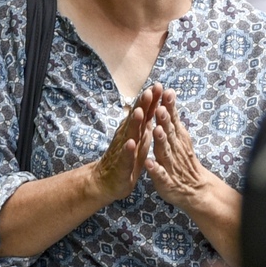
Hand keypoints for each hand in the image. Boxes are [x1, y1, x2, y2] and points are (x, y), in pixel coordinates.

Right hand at [85, 87, 157, 206]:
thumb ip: (145, 122)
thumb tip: (154, 103)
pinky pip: (125, 157)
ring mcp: (123, 150)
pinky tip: (131, 143)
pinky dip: (128, 150)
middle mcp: (128, 136)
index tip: (159, 85)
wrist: (105, 181)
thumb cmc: (127, 157)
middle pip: (136, 118)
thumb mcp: (140, 138)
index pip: (144, 112)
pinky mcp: (122, 165)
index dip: (151, 99)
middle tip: (150, 90)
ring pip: (129, 134)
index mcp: (135, 130)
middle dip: (143, 105)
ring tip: (139, 112)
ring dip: (134, 123)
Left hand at [143, 89, 240, 261]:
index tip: (166, 92)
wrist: (196, 191)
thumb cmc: (184, 162)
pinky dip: (154, 170)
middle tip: (159, 107)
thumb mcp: (181, 138)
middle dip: (164, 121)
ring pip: (165, 152)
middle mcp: (176, 151)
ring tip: (155, 131)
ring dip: (161, 141)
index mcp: (178, 140)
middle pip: (169, 133)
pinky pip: (160, 175)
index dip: (170, 107)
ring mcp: (171, 166)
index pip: (173, 120)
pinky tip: (148, 164)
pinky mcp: (166, 182)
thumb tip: (169, 94)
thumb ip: (173, 118)